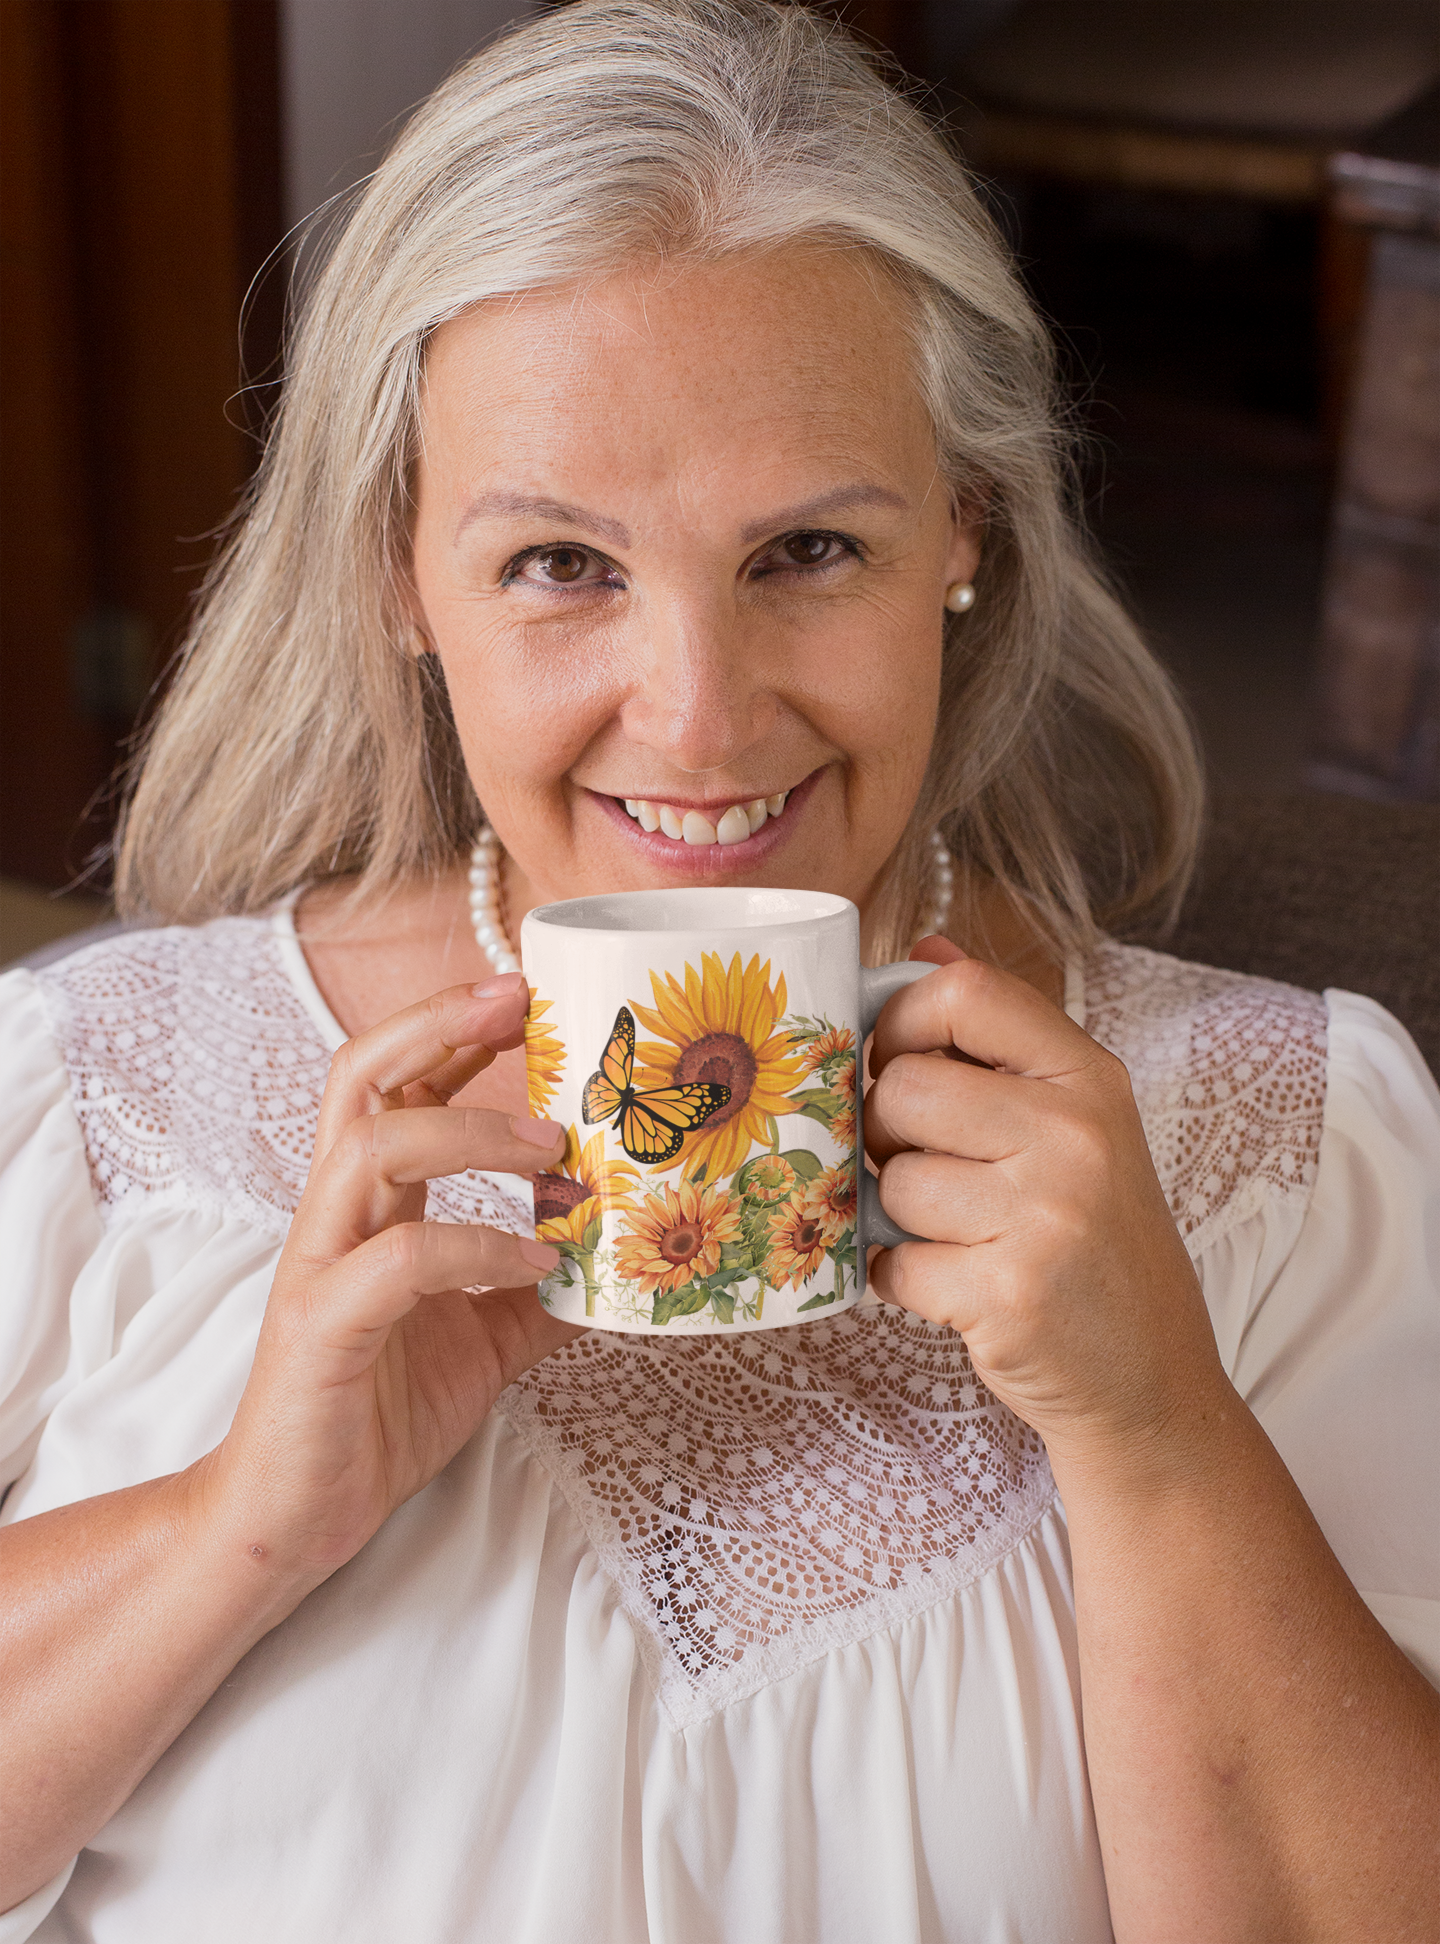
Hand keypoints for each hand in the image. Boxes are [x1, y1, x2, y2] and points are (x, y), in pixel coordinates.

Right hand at [199, 973, 575, 1582]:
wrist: (298, 1514)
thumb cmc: (377, 1412)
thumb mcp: (485, 1338)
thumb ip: (537, 1288)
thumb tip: (622, 1257)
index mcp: (369, 1205)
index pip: (397, 1081)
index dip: (454, 1027)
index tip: (529, 993)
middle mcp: (336, 1215)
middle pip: (359, 1076)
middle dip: (438, 1024)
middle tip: (520, 1001)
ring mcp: (321, 1265)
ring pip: (370, 1147)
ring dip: (467, 1128)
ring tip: (551, 1146)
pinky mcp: (323, 1327)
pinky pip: (397, 1261)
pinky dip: (474, 1246)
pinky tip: (536, 1260)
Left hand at [865, 941, 1224, 1468]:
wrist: (1152, 1381)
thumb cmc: (1095, 1243)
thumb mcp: (1074, 1124)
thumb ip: (996, 1037)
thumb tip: (923, 946)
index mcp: (1090, 1077)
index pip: (964, 992)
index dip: (901, 1019)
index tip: (895, 1060)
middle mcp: (1077, 1136)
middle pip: (903, 1088)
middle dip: (887, 1134)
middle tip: (927, 1168)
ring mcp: (1048, 1217)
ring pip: (893, 1182)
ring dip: (901, 1219)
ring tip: (962, 1238)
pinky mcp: (1010, 1296)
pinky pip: (892, 1263)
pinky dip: (904, 1282)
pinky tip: (958, 1288)